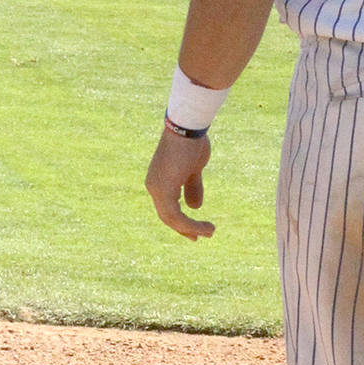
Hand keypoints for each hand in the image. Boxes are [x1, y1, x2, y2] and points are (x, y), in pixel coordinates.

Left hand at [145, 126, 215, 240]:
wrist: (188, 127)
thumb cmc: (191, 143)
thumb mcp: (194, 169)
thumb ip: (192, 186)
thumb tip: (195, 207)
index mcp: (159, 180)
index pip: (167, 207)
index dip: (180, 221)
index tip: (195, 231)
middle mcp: (153, 185)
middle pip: (167, 216)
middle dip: (184, 228)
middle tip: (200, 237)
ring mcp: (156, 187)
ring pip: (171, 219)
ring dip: (191, 228)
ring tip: (210, 232)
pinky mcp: (163, 189)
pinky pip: (176, 215)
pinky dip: (190, 224)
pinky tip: (205, 227)